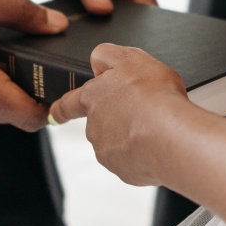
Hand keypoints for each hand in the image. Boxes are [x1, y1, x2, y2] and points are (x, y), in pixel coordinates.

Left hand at [50, 43, 189, 185]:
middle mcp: (94, 127)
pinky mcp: (124, 170)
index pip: (68, 103)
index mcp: (92, 98)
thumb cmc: (153, 95)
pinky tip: (158, 143)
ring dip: (132, 136)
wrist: (171, 135)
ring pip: (117, 142)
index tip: (54, 114)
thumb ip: (107, 55)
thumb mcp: (130, 58)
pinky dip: (144, 154)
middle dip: (118, 118)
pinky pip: (133, 160)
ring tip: (156, 127)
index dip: (62, 108)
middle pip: (101, 122)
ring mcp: (107, 151)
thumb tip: (96, 62)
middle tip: (144, 111)